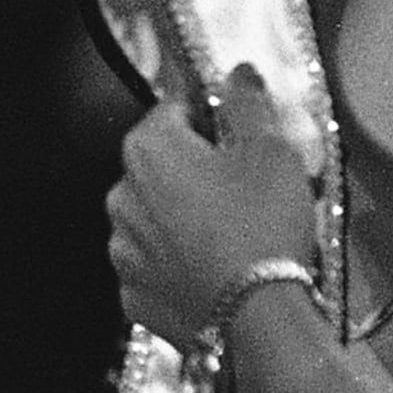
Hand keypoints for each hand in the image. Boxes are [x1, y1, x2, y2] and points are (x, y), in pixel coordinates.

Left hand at [106, 64, 325, 342]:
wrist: (256, 318)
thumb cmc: (262, 227)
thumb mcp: (272, 152)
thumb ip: (249, 105)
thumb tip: (238, 73)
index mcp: (147, 150)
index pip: (174, 110)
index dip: (211, 116)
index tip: (240, 133)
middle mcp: (120, 195)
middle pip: (161, 166)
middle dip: (198, 171)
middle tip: (247, 190)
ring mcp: (121, 248)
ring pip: (155, 218)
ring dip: (184, 219)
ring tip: (235, 236)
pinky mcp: (131, 292)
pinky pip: (156, 265)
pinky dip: (179, 265)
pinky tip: (216, 271)